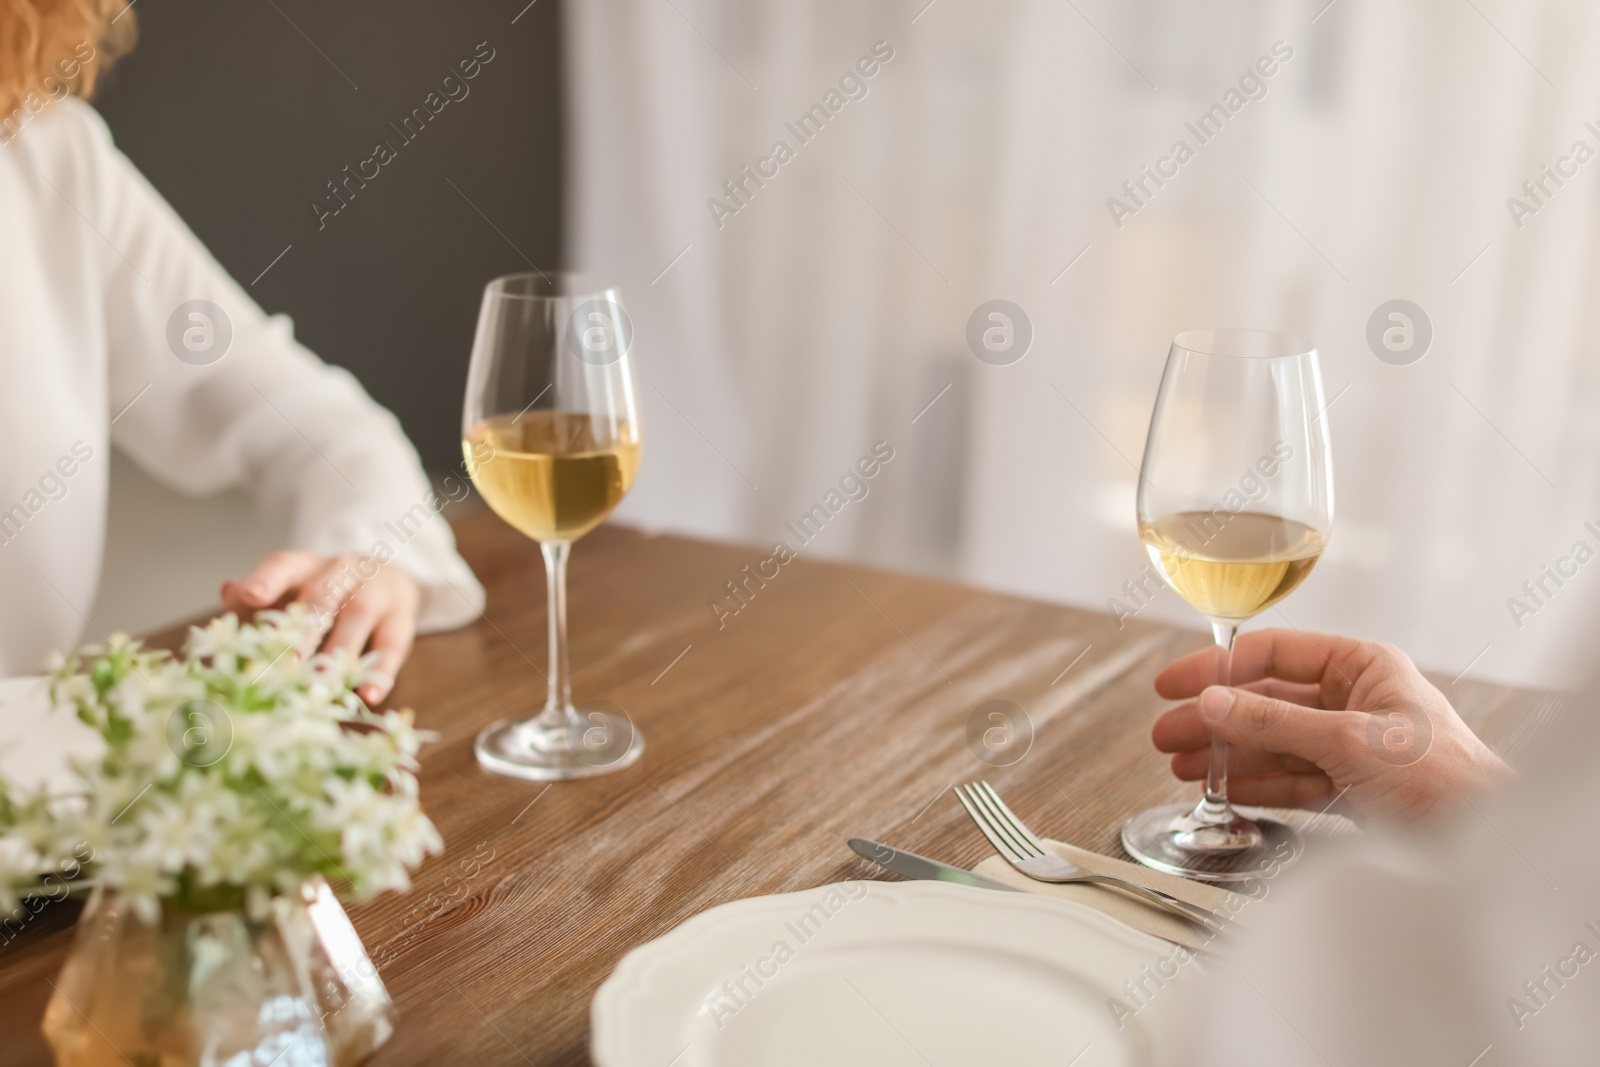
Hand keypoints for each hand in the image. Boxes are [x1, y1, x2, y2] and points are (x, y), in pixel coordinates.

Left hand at [220, 550, 420, 705]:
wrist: (388, 579)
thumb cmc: (325, 593)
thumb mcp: (292, 591)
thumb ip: (259, 599)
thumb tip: (230, 593)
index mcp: (305, 565)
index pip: (284, 565)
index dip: (267, 579)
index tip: (250, 595)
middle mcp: (341, 570)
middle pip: (322, 593)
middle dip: (306, 627)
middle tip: (287, 661)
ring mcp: (375, 591)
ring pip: (358, 615)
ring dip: (340, 649)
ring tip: (325, 681)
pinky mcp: (402, 617)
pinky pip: (394, 644)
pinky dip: (382, 671)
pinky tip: (370, 695)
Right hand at [1151, 629, 1509, 821]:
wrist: (1485, 843)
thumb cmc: (1447, 780)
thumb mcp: (1350, 742)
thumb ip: (1275, 723)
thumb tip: (1213, 703)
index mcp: (1364, 667)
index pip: (1276, 654)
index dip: (1220, 667)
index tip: (1175, 684)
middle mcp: (1355, 701)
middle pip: (1267, 702)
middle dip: (1214, 720)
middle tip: (1167, 732)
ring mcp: (1350, 745)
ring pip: (1272, 743)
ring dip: (1226, 755)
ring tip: (1182, 766)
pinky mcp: (1350, 788)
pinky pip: (1289, 779)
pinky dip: (1253, 784)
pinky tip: (1220, 788)